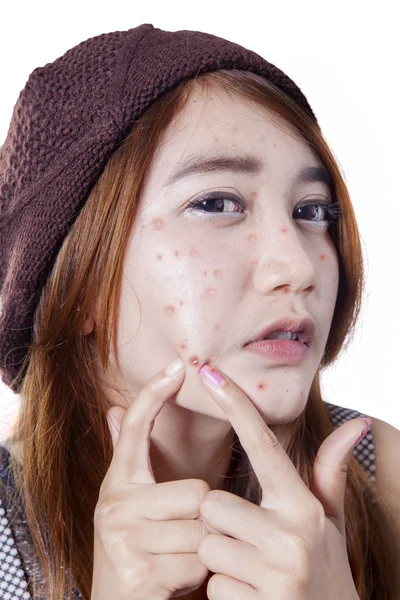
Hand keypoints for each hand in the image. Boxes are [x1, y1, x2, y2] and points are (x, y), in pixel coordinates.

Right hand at [91, 358, 209, 599]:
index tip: (177, 366)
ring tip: (178, 558)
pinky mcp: (139, 570)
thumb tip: (112, 409)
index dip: (154, 394)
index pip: (134, 428)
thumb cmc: (136, 550)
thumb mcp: (130, 503)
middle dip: (203, 519)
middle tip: (180, 538)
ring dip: (203, 549)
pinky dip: (199, 575)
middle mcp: (115, 504)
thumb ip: (127, 457)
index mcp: (119, 483)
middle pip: (197, 491)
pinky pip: (200, 561)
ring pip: (203, 528)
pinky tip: (176, 580)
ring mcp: (124, 537)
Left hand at [196, 364, 365, 599]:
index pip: (263, 443)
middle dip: (219, 523)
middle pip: (212, 503)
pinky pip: (212, 587)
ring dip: (221, 560)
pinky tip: (252, 599)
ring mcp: (276, 573)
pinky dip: (225, 595)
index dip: (236, 404)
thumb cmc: (324, 569)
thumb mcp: (330, 523)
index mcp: (302, 506)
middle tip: (246, 541)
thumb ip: (329, 473)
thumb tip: (355, 424)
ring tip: (251, 570)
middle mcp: (291, 535)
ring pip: (207, 545)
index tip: (209, 371)